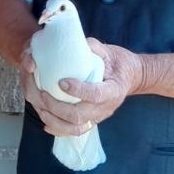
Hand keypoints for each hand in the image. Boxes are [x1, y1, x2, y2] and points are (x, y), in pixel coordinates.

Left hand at [21, 38, 142, 137]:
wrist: (131, 76)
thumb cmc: (118, 62)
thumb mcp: (109, 51)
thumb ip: (93, 47)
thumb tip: (75, 42)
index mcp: (113, 90)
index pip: (95, 95)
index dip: (77, 90)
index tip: (61, 82)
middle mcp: (106, 107)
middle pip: (81, 115)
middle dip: (58, 107)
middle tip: (43, 94)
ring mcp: (99, 117)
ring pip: (76, 128)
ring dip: (56, 120)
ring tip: (42, 108)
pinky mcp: (92, 121)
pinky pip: (75, 131)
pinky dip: (60, 130)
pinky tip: (46, 123)